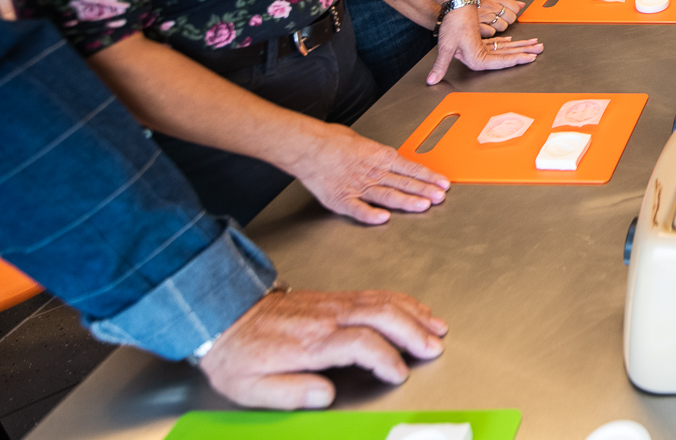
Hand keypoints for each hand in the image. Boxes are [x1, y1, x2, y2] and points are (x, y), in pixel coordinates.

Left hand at [200, 288, 446, 408]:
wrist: (224, 314)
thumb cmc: (239, 355)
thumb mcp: (251, 388)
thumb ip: (290, 393)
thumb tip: (326, 394)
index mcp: (311, 341)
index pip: (361, 343)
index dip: (385, 360)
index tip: (398, 375)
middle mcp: (328, 317)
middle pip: (382, 315)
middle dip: (413, 331)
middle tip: (435, 348)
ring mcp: (333, 303)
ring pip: (383, 301)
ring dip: (414, 314)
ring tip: (437, 328)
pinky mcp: (335, 297)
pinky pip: (375, 294)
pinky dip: (401, 301)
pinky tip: (414, 310)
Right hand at [289, 124, 451, 224]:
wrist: (308, 146)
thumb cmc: (332, 140)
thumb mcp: (362, 141)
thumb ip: (377, 154)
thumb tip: (387, 160)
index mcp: (379, 156)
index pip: (410, 168)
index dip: (428, 176)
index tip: (442, 183)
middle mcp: (373, 172)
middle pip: (404, 182)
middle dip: (425, 190)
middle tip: (441, 197)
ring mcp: (359, 186)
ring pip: (388, 195)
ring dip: (407, 201)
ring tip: (424, 206)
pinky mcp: (342, 199)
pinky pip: (359, 209)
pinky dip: (371, 214)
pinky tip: (384, 218)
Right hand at [426, 4, 543, 83]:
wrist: (452, 6)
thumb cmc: (452, 23)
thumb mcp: (447, 46)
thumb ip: (441, 65)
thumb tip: (430, 81)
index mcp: (474, 59)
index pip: (500, 62)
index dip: (516, 60)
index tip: (530, 58)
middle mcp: (478, 56)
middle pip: (505, 56)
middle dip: (524, 52)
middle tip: (540, 49)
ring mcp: (479, 48)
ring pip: (504, 49)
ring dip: (520, 46)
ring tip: (535, 45)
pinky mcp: (479, 41)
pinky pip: (497, 44)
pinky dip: (507, 42)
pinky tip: (515, 42)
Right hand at [477, 0, 523, 34]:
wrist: (456, 7)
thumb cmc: (476, 5)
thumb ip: (509, 2)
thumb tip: (522, 5)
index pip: (515, 7)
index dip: (513, 12)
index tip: (507, 13)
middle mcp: (490, 5)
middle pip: (511, 18)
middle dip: (506, 20)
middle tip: (497, 18)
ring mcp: (484, 16)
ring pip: (503, 26)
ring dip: (498, 27)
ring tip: (490, 23)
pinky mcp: (478, 26)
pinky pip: (492, 32)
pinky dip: (489, 32)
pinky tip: (484, 27)